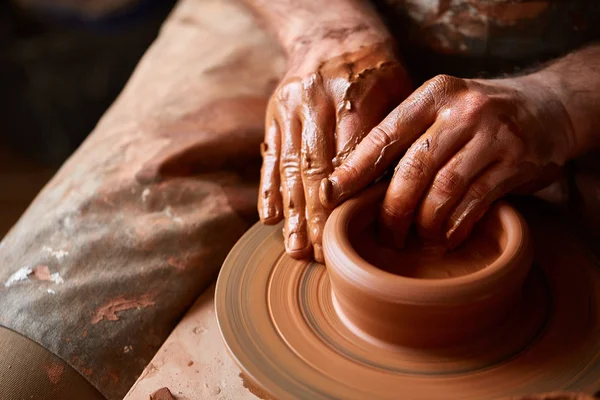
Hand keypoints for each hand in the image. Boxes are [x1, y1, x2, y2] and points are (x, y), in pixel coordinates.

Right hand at [258, 34, 411, 261]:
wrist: (332, 37)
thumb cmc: (376, 73)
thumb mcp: (397, 94)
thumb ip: (392, 141)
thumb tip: (388, 197)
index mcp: (355, 98)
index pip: (349, 161)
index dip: (344, 203)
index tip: (344, 238)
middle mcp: (317, 103)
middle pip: (315, 170)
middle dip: (316, 217)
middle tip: (319, 256)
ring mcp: (290, 109)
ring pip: (289, 167)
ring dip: (292, 212)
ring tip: (295, 248)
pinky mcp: (273, 114)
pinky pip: (270, 155)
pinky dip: (268, 188)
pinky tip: (270, 218)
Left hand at [321, 74, 573, 248]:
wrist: (547, 106)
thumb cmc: (474, 117)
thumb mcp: (439, 110)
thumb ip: (405, 136)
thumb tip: (352, 180)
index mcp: (432, 95)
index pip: (384, 135)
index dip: (354, 170)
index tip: (331, 195)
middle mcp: (462, 110)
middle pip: (413, 168)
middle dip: (392, 209)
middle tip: (384, 233)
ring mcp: (493, 136)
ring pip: (444, 190)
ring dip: (424, 222)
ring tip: (414, 238)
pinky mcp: (516, 162)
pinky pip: (475, 203)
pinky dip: (454, 226)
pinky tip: (445, 237)